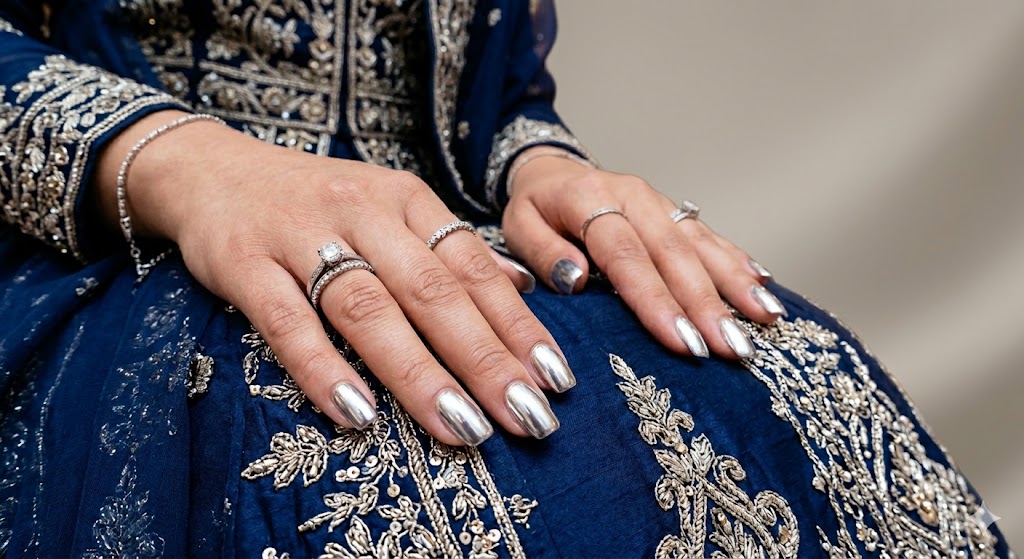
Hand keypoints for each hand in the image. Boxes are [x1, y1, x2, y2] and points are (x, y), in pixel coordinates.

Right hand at [94, 111, 566, 444]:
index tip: (556, 379)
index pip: (473, 268)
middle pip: (433, 291)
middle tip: (527, 416)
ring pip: (369, 308)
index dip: (517, 325)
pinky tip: (358, 414)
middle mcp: (363, 211)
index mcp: (407, 200)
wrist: (213, 171)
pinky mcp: (244, 262)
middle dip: (486, 359)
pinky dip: (323, 367)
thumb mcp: (392, 207)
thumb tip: (525, 287)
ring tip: (463, 427)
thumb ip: (451, 249)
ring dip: (419, 372)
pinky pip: (287, 320)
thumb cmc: (317, 203)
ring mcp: (301, 235)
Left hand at [502, 148, 785, 358]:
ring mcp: (660, 203)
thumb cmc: (535, 209)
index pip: (627, 256)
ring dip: (736, 285)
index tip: (682, 342)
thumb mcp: (517, 227)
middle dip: (707, 305)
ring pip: (702, 245)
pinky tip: (764, 288)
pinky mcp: (676, 212)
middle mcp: (634, 197)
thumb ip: (542, 253)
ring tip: (767, 319)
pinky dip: (738, 263)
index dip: (656, 301)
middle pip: (675, 254)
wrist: (551, 170)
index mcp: (590, 200)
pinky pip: (711, 237)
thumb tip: (575, 279)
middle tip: (733, 348)